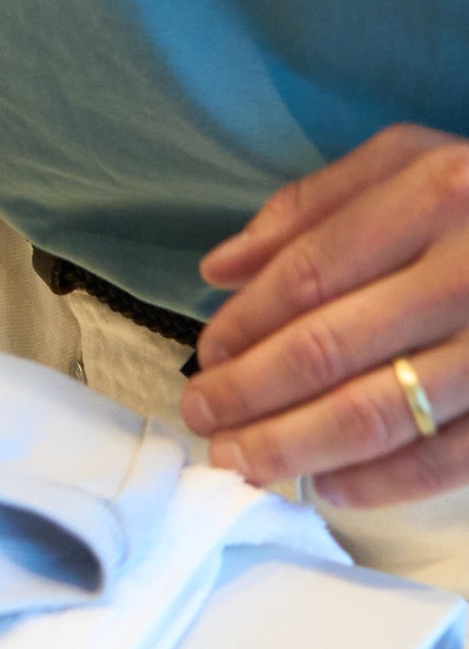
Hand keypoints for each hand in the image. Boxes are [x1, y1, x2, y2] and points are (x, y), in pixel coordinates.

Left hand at [180, 125, 468, 505]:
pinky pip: (448, 456)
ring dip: (296, 443)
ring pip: (378, 409)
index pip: (310, 271)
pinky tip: (328, 485)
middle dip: (251, 392)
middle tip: (202, 418)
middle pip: (330, 346)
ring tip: (242, 461)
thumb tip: (220, 268)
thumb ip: (312, 206)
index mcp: (432, 195)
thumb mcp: (410, 162)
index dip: (248, 321)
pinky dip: (382, 481)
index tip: (206, 353)